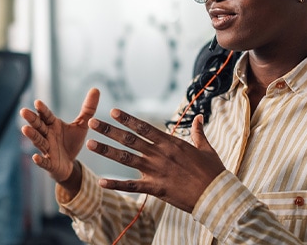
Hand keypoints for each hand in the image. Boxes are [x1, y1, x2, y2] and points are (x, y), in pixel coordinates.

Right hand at [21, 88, 99, 193]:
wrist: (69, 164)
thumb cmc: (71, 142)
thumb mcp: (81, 125)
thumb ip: (88, 109)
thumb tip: (96, 89)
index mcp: (53, 125)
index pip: (46, 115)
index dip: (42, 110)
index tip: (37, 102)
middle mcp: (47, 135)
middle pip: (38, 126)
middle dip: (31, 119)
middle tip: (24, 111)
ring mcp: (47, 149)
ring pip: (38, 141)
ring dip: (31, 135)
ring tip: (24, 129)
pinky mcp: (49, 163)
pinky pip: (43, 162)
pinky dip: (39, 160)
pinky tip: (35, 157)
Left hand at [87, 111, 225, 212]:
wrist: (216, 194)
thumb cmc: (213, 172)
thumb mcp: (207, 148)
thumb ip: (199, 133)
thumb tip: (200, 118)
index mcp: (171, 143)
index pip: (144, 127)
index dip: (127, 119)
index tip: (112, 111)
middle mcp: (160, 154)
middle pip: (129, 140)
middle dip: (109, 130)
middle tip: (92, 123)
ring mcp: (156, 171)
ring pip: (126, 158)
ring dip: (106, 151)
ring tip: (90, 144)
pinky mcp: (155, 188)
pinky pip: (132, 186)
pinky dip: (116, 184)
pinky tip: (101, 181)